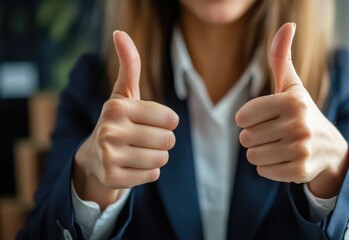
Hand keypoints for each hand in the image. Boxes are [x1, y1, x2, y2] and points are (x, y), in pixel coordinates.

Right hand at [73, 31, 178, 207]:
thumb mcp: (124, 94)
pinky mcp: (112, 178)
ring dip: (156, 157)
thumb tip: (120, 33)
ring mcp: (109, 156)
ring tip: (138, 152)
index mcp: (117, 106)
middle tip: (144, 139)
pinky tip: (132, 166)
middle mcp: (109, 130)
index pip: (170, 118)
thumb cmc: (118, 121)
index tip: (151, 122)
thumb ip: (129, 65)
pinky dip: (148, 172)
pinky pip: (152, 175)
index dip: (167, 122)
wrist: (94, 158)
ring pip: (162, 159)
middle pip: (168, 140)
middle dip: (162, 141)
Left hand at [235, 23, 348, 197]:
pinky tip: (285, 158)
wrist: (329, 148)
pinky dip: (269, 167)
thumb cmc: (301, 111)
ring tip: (280, 145)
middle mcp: (299, 124)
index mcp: (292, 101)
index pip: (242, 117)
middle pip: (246, 138)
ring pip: (252, 155)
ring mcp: (301, 149)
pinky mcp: (300, 171)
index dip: (248, 119)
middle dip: (255, 136)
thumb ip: (281, 56)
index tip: (265, 117)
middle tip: (275, 133)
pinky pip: (262, 170)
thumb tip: (287, 25)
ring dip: (261, 152)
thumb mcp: (291, 85)